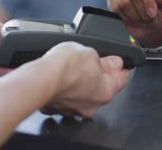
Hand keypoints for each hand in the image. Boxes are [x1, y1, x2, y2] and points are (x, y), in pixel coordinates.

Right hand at [0, 42, 129, 145]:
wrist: (39, 79)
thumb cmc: (64, 67)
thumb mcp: (90, 52)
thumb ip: (104, 59)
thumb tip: (114, 62)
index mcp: (106, 91)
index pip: (123, 78)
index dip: (121, 66)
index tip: (119, 61)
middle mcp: (92, 105)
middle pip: (102, 87)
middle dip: (98, 74)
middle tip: (91, 59)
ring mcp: (74, 109)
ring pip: (83, 93)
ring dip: (80, 82)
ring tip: (72, 66)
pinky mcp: (57, 107)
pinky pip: (65, 96)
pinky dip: (65, 88)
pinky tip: (60, 76)